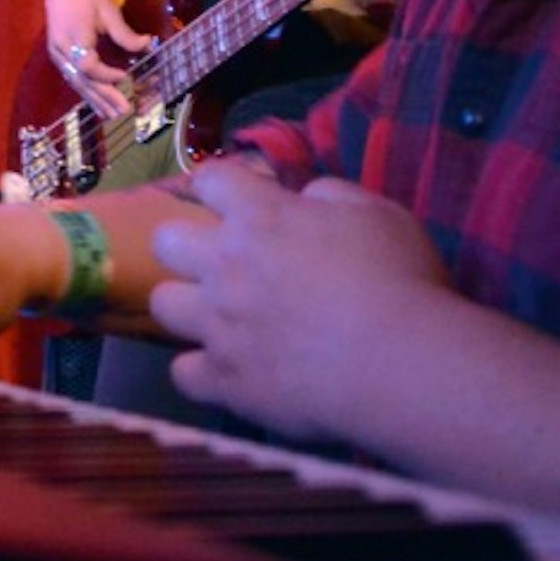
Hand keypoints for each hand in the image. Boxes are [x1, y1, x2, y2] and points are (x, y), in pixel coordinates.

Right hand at [41, 0, 143, 119]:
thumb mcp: (107, 11)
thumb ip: (124, 32)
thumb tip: (148, 44)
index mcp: (73, 35)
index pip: (87, 64)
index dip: (105, 74)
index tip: (125, 77)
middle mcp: (61, 50)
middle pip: (82, 78)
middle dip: (103, 96)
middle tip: (124, 110)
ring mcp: (57, 56)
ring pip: (77, 83)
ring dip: (95, 100)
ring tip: (112, 116)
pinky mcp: (58, 60)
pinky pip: (74, 81)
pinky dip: (87, 95)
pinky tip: (99, 108)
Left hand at [146, 153, 450, 442]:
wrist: (396, 362)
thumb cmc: (398, 279)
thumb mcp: (378, 213)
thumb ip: (332, 195)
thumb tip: (304, 197)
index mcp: (260, 217)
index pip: (210, 179)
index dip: (221, 187)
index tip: (238, 202)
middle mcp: (224, 266)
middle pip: (166, 241)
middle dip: (187, 246)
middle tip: (223, 265)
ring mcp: (218, 325)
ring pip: (162, 305)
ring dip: (187, 307)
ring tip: (220, 320)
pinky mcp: (223, 380)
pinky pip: (183, 373)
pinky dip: (202, 372)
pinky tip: (228, 373)